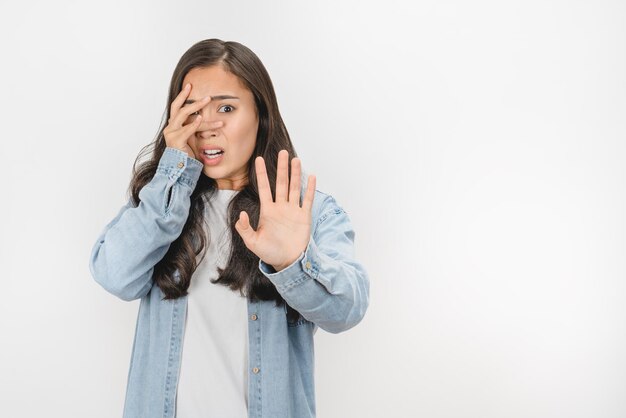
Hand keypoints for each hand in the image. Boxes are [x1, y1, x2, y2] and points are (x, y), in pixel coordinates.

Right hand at [163, 83, 222, 159]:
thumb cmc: (188, 154)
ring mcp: (171, 134)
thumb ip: (194, 127)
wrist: (181, 169)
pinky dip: (194, 123)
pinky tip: (201, 118)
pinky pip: (187, 129)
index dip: (182, 96)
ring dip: (197, 106)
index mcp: (173, 126)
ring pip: (184, 115)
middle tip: (197, 88)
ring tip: (208, 100)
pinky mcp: (176, 141)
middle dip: (187, 96)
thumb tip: (204, 116)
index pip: (176, 107)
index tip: (190, 85)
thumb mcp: (191, 137)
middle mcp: (170, 128)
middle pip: (178, 107)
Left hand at [235, 150, 315, 270]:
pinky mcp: (304, 216)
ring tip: (296, 160)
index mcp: (267, 211)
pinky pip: (308, 200)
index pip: (264, 187)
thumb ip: (244, 229)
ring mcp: (293, 210)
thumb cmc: (269, 253)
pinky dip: (310, 189)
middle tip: (282, 153)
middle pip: (281, 183)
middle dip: (281, 168)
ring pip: (294, 188)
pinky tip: (311, 177)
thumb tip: (240, 214)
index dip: (261, 174)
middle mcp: (280, 207)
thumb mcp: (252, 242)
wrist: (287, 261)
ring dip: (295, 174)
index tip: (259, 159)